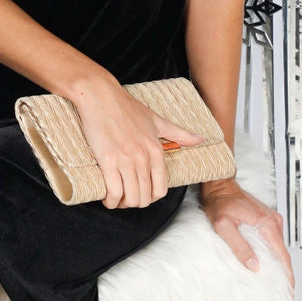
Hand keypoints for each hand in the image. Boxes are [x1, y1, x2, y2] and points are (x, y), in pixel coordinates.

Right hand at [73, 78, 204, 209]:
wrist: (100, 96)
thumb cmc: (126, 106)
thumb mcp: (156, 119)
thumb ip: (179, 133)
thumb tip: (201, 139)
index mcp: (156, 149)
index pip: (160, 189)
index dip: (151, 197)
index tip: (141, 194)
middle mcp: (143, 157)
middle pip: (144, 197)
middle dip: (135, 202)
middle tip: (126, 197)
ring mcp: (126, 159)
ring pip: (131, 197)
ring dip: (123, 204)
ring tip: (116, 198)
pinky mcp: (108, 160)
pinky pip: (114, 192)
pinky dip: (111, 201)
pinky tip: (107, 198)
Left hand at [200, 178, 293, 287]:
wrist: (219, 184)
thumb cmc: (220, 200)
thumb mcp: (223, 226)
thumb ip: (239, 245)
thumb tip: (253, 264)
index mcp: (266, 222)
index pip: (283, 254)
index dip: (287, 273)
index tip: (288, 287)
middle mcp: (272, 220)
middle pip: (283, 252)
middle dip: (283, 270)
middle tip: (279, 286)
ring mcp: (271, 218)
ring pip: (279, 246)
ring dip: (277, 261)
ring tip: (272, 276)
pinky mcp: (267, 218)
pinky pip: (273, 239)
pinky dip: (272, 251)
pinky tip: (265, 259)